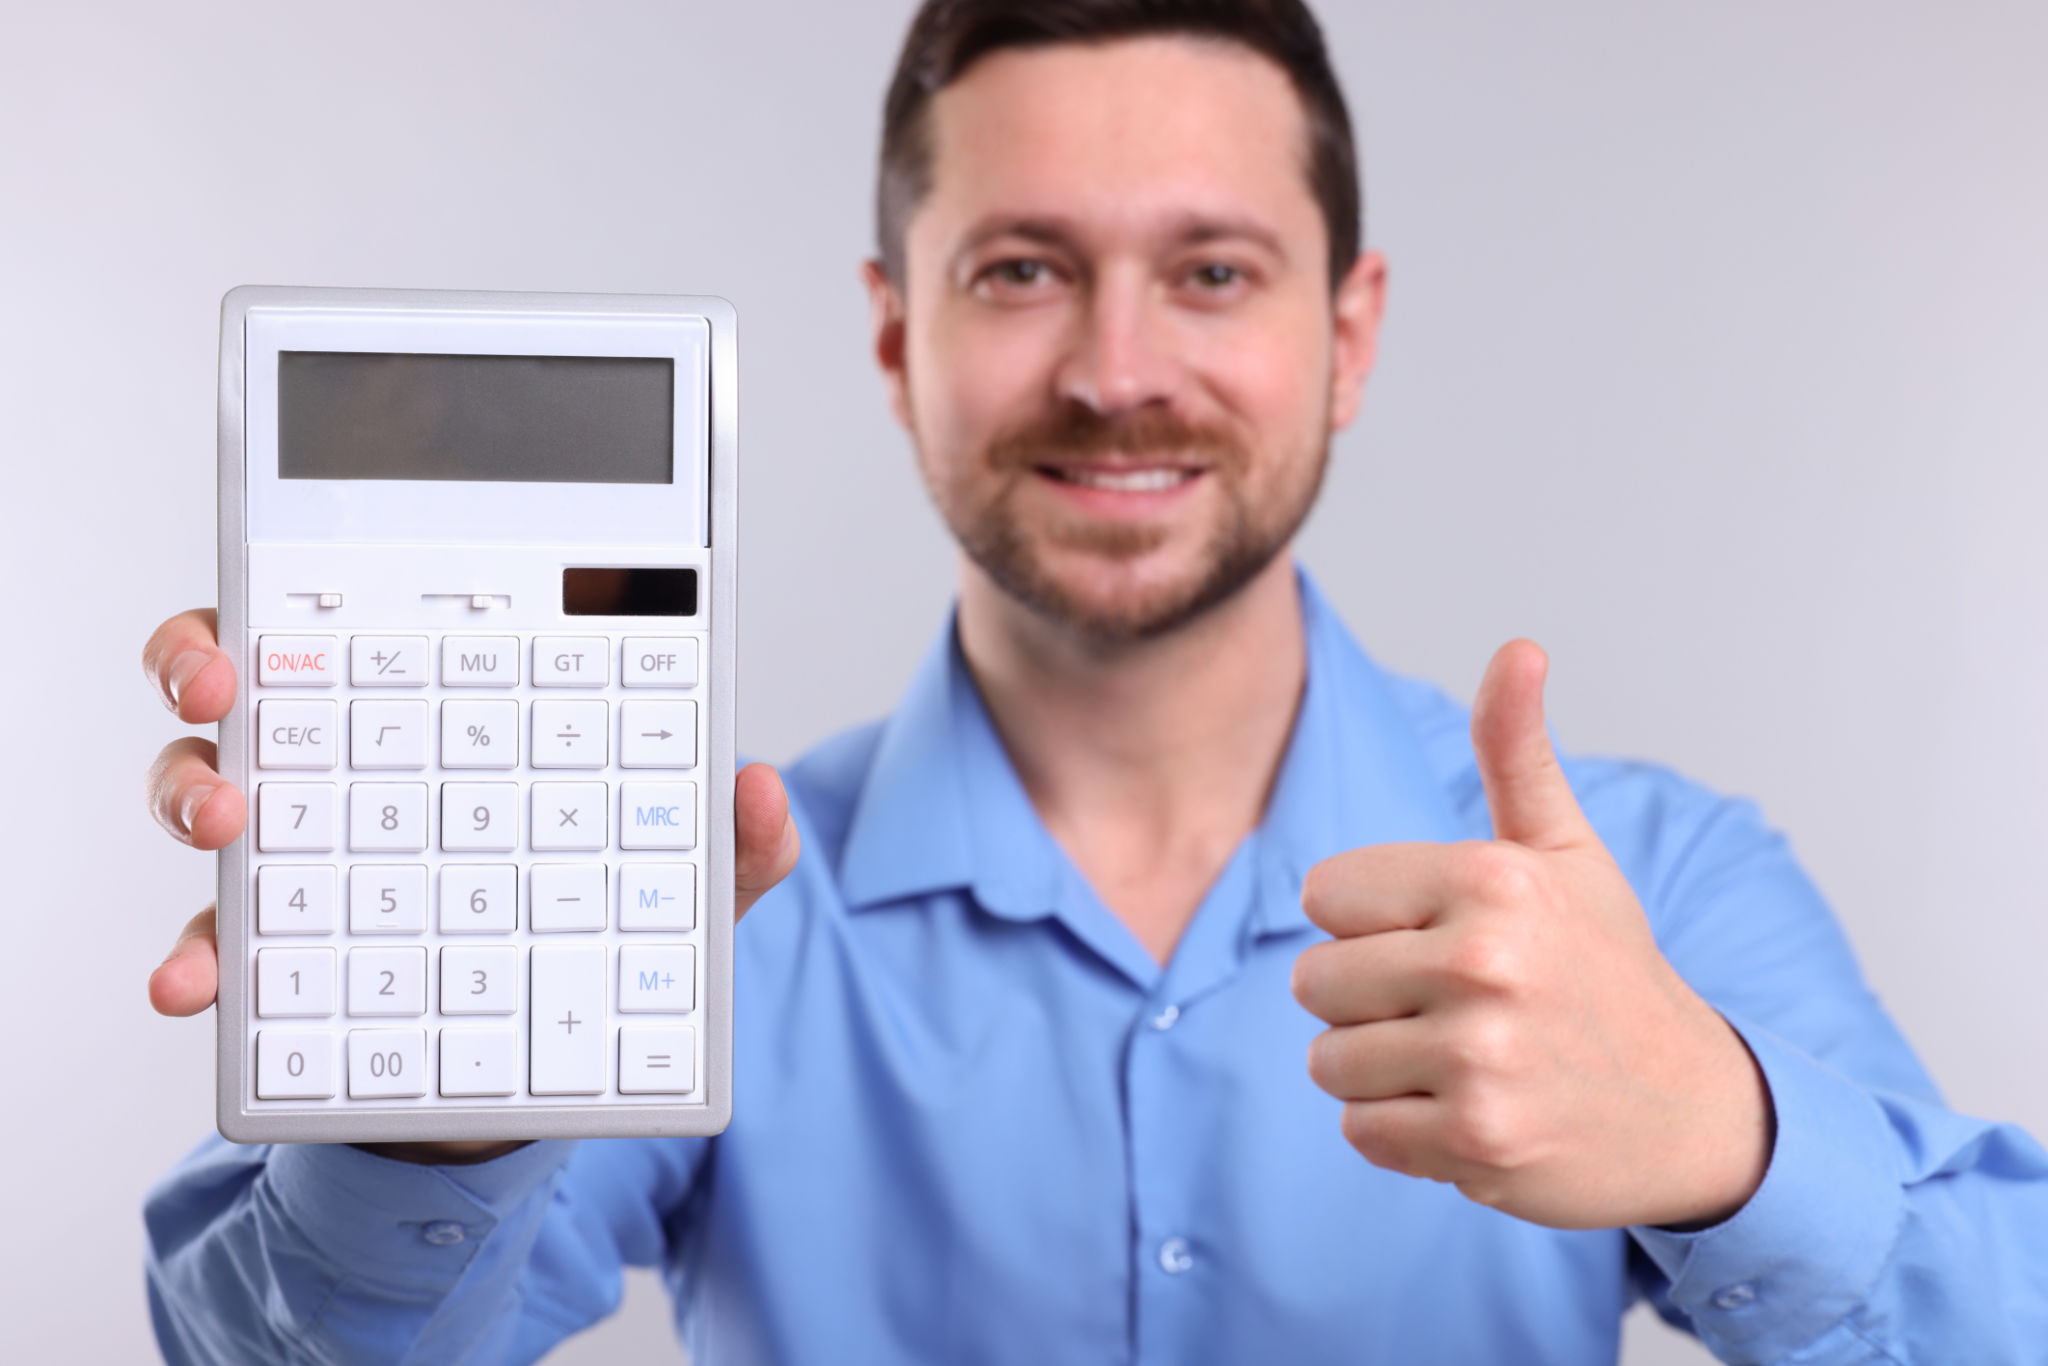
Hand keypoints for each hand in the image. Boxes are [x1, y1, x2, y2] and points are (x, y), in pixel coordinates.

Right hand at [142, 608, 800, 1161]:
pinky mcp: (276, 960)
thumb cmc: (595, 943)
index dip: (306, 600)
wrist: (535, 1080)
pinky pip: (215, 943)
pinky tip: (190, 983)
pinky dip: (194, 959)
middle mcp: (343, 771)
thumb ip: (729, 848)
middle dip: (203, 666)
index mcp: (432, 722)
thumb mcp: (675, 896)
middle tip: (221, 688)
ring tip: (220, 824)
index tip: (280, 608)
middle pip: (241, 683)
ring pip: (205, 791)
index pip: (353, 629)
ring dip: (189, 794)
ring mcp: (299, 862)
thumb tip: (760, 788)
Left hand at [1289, 640, 1773, 1230]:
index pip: (1324, 894)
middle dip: (1368, 998)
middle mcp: (1486, 962)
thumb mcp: (1566, 852)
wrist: (1693, 1111)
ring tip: (1463, 1060)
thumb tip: (1518, 648)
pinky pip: (1360, 1130)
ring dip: (1381, 1069)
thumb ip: (1517, 752)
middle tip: (1454, 1007)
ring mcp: (1481, 1058)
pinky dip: (1403, 1132)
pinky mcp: (1476, 1141)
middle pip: (1314, 980)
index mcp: (1493, 878)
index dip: (1371, 921)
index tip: (1441, 937)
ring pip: (1328, 1060)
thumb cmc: (1607, 970)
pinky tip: (1472, 1112)